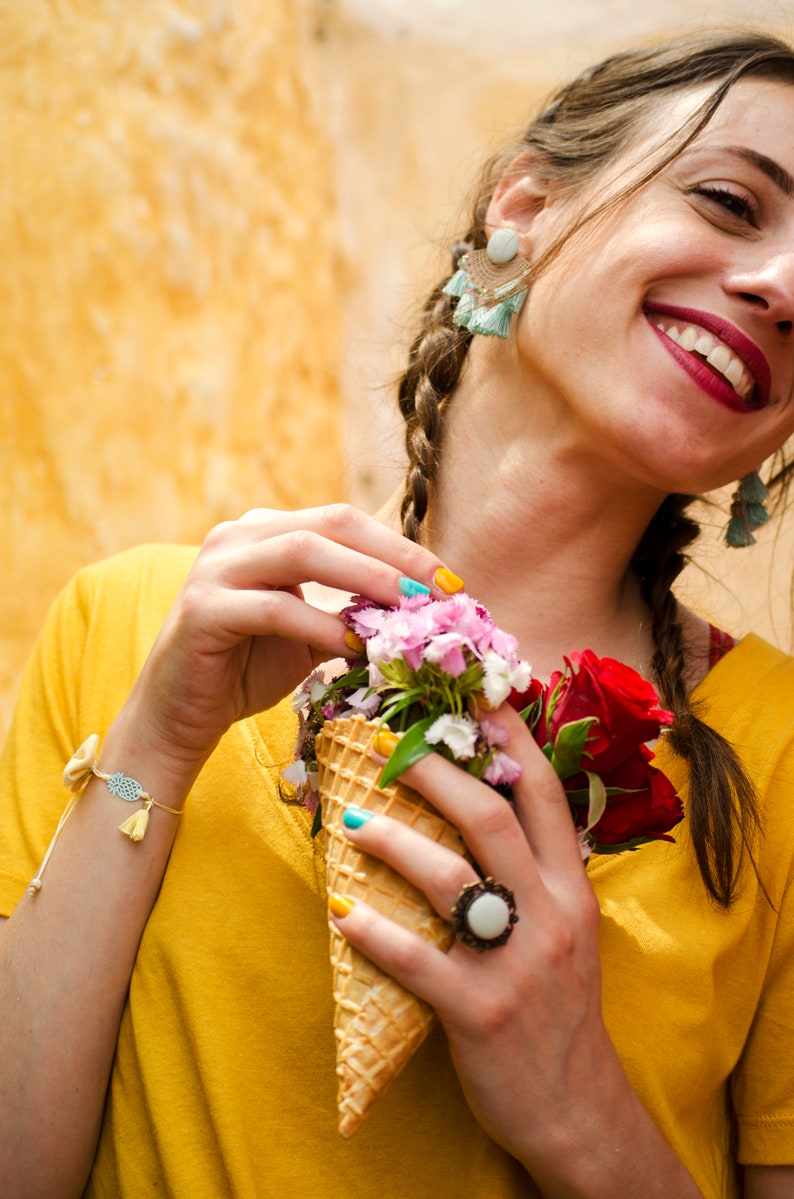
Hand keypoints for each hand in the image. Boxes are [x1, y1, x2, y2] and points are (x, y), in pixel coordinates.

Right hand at [123, 505, 457, 778]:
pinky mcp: (202, 610)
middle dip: (394, 556)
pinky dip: (320, 624)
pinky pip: (273, 608)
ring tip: (408, 611)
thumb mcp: (311, 633)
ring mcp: (215, 568)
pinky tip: (354, 648)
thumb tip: (425, 610)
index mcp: (266, 531)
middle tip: (441, 592)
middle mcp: (238, 535)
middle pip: (330, 525)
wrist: (178, 715)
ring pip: (302, 553)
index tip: (451, 581)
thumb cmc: (247, 669)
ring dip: (364, 579)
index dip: (402, 546)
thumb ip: (352, 610)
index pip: (346, 521)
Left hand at [329, 704, 693, 1194]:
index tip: (471, 700)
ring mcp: (516, 964)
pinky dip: (373, 931)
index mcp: (571, 888)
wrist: (577, 1109)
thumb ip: (534, 872)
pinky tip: (341, 912)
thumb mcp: (565, 930)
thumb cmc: (559, 1006)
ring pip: (450, 878)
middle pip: (490, 820)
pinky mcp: (479, 1012)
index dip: (508, 741)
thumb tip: (481, 807)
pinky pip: (416, 960)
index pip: (543, 795)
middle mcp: (551, 914)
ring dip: (394, 841)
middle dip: (434, 772)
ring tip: (352, 822)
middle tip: (381, 746)